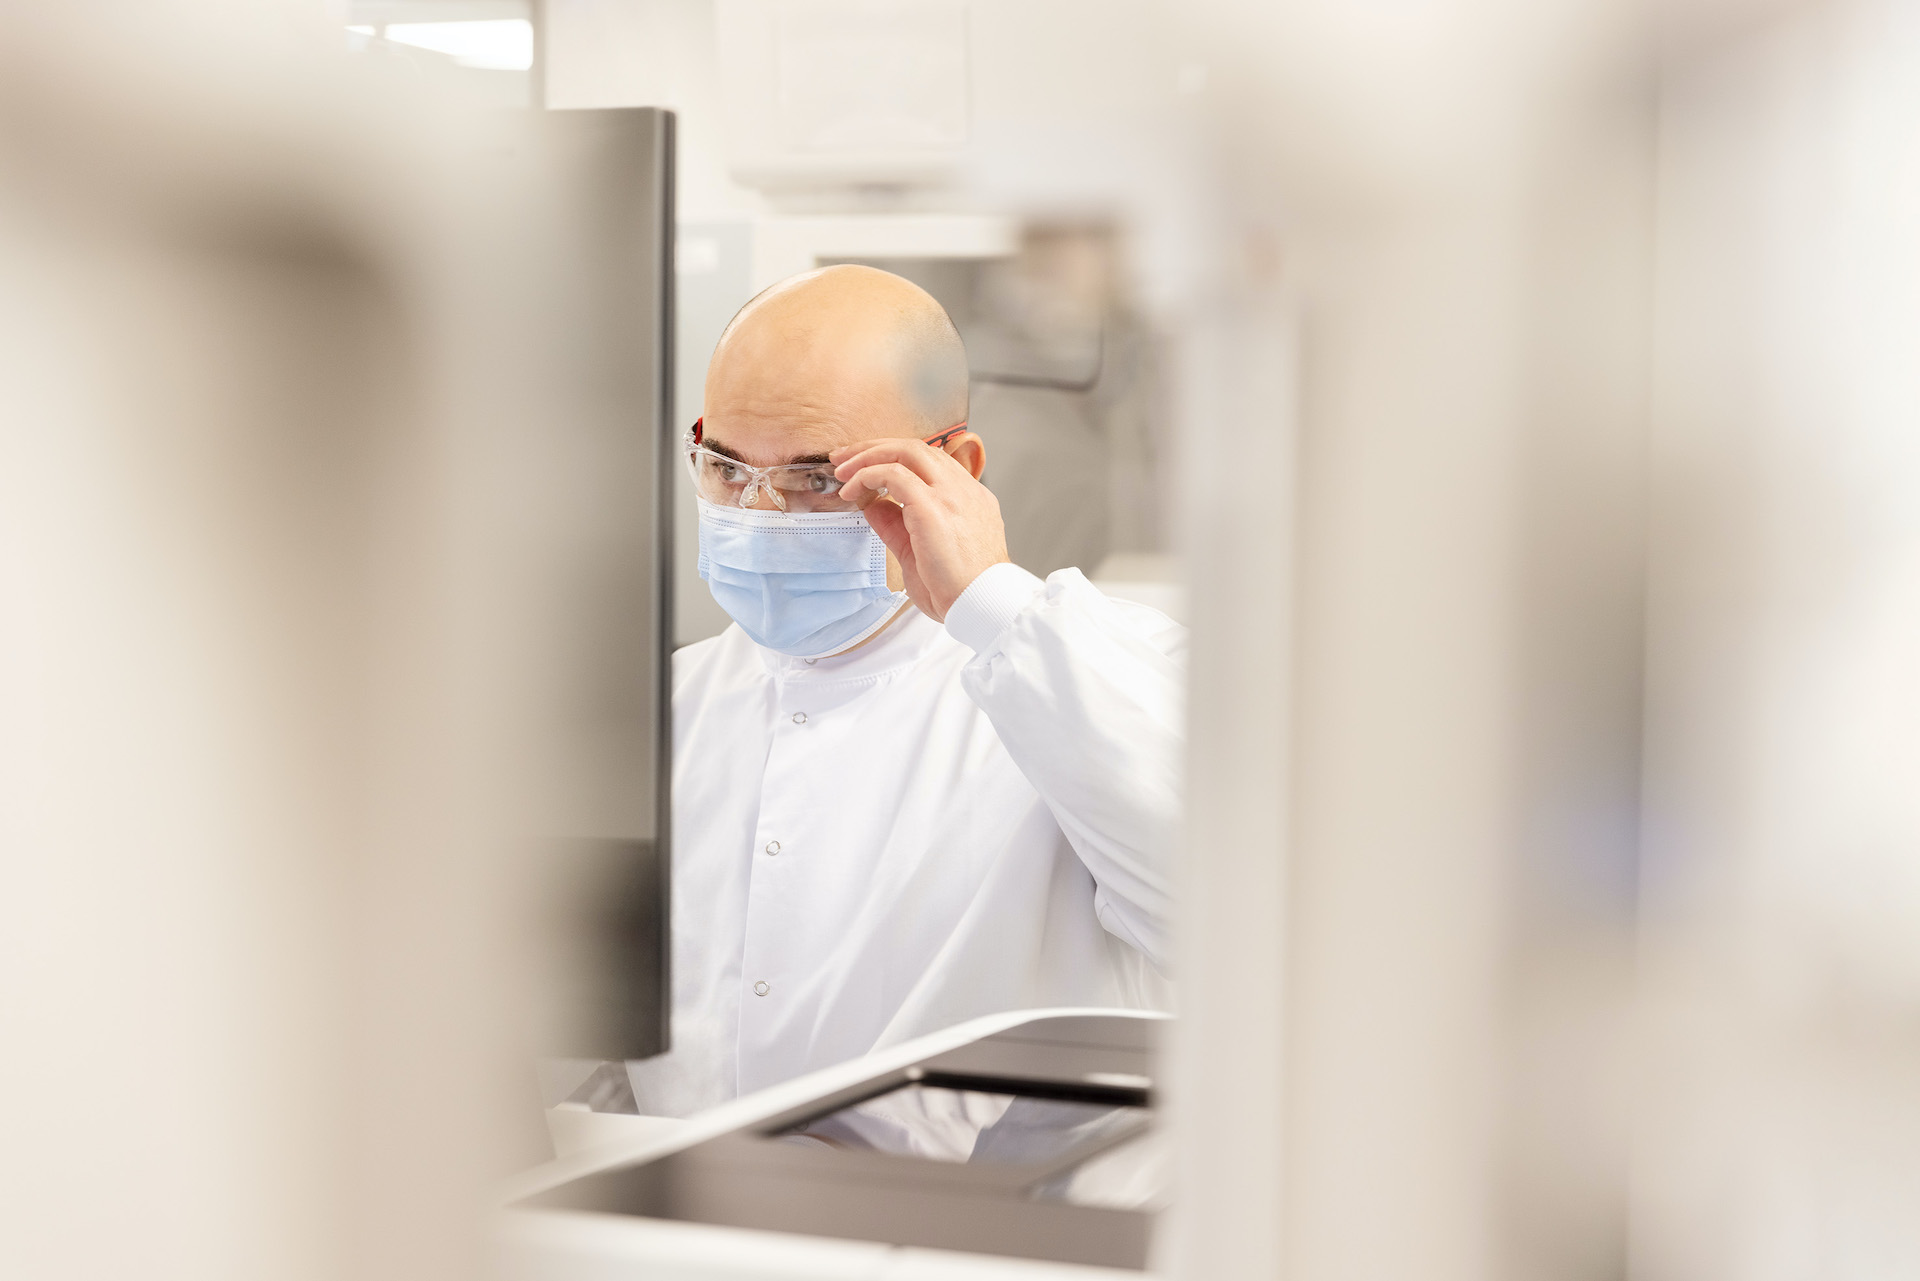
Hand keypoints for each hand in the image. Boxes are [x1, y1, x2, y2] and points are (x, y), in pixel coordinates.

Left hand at [830, 435, 1009, 621]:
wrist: (984, 606)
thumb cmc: (960, 589)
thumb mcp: (920, 551)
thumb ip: (897, 525)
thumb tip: (873, 505)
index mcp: (968, 498)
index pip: (929, 462)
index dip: (893, 457)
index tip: (865, 466)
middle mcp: (963, 489)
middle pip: (915, 448)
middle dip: (874, 447)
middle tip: (844, 458)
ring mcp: (951, 494)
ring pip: (906, 451)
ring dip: (868, 456)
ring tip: (842, 472)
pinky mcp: (933, 506)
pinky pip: (894, 474)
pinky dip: (867, 475)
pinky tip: (851, 490)